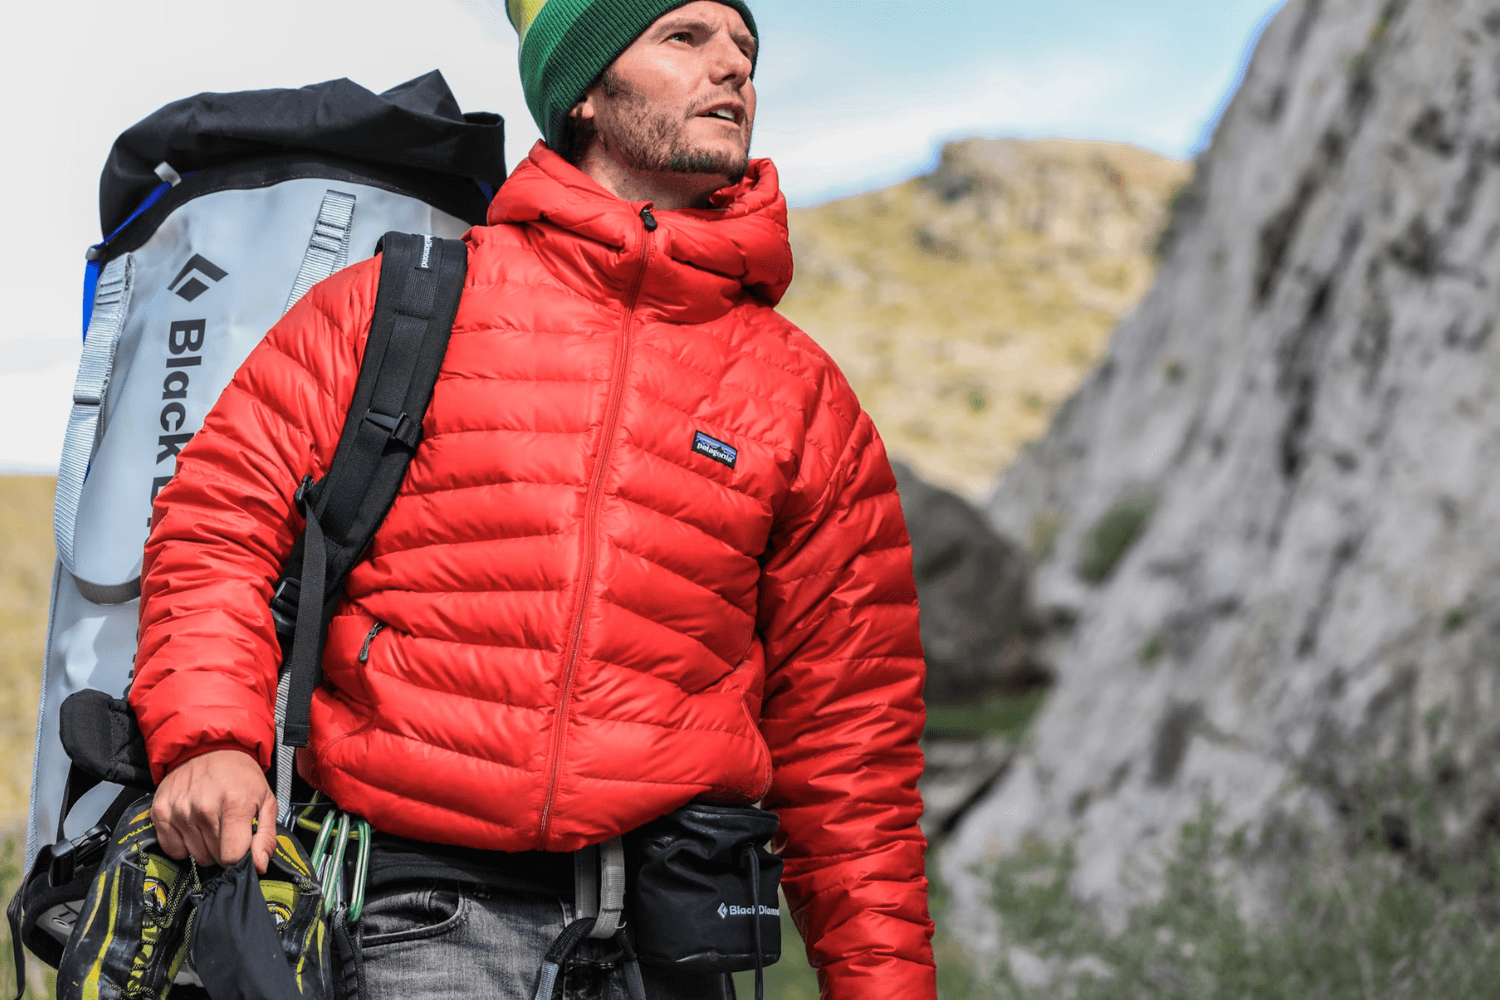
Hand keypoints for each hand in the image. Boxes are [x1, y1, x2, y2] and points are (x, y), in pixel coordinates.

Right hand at [151, 749, 278, 873]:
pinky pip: (173, 850)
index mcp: (235, 804)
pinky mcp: (160, 812)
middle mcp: (204, 808)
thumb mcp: (266, 801)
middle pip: (213, 857)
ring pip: (195, 855)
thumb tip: (259, 866)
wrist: (210, 749)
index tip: (240, 843)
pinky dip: (184, 843)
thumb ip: (266, 837)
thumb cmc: (240, 777)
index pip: (231, 856)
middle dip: (223, 848)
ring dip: (204, 845)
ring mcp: (179, 811)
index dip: (239, 856)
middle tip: (226, 826)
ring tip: (211, 822)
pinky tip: (193, 825)